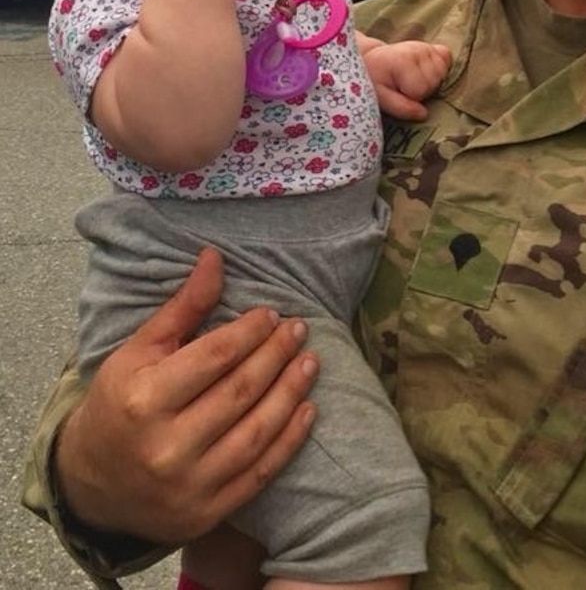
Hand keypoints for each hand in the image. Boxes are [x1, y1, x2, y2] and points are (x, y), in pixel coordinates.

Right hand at [56, 248, 317, 544]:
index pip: (215, 357)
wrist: (92, 485)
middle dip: (276, 355)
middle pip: (241, 391)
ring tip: (311, 361)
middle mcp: (166, 446)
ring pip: (257, 431)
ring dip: (292, 392)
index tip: (272, 314)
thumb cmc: (119, 404)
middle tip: (299, 330)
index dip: (250, 332)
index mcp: (144, 400)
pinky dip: (290, 439)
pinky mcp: (207, 511)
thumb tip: (216, 257)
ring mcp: (189, 484)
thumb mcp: (138, 351)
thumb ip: (182, 307)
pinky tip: (308, 409)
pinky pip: (261, 472)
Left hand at [364, 40, 450, 119]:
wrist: (372, 61)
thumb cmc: (374, 80)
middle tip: (405, 86)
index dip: (411, 98)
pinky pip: (447, 57)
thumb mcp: (381, 98)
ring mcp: (425, 46)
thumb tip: (424, 114)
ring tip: (414, 78)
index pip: (421, 91)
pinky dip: (441, 65)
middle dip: (422, 90)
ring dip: (431, 80)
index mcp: (402, 62)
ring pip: (442, 73)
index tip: (398, 92)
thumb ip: (401, 108)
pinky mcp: (431, 46)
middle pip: (434, 83)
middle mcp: (416, 50)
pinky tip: (427, 70)